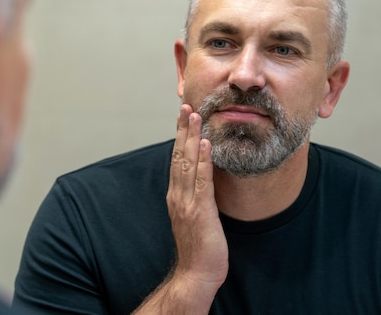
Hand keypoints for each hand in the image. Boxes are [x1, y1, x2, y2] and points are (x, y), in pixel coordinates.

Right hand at [167, 104, 227, 288]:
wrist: (195, 275)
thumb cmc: (198, 249)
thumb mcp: (194, 217)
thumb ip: (195, 197)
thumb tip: (202, 179)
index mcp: (176, 196)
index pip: (176, 160)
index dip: (179, 138)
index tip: (184, 118)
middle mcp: (178, 195)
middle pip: (178, 156)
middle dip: (182, 130)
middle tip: (186, 106)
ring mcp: (187, 202)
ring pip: (187, 163)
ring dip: (191, 137)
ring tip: (195, 116)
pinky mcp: (200, 210)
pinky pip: (201, 181)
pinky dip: (202, 161)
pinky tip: (205, 144)